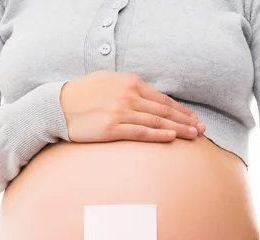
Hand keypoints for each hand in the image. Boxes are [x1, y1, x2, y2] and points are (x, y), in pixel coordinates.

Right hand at [59, 70, 205, 143]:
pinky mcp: (112, 128)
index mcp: (130, 83)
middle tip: (202, 129)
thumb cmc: (82, 95)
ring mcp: (121, 112)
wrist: (57, 107)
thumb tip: (143, 92)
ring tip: (194, 136)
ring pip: (157, 121)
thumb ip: (127, 86)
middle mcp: (129, 96)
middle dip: (186, 120)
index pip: (162, 98)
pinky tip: (172, 138)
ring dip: (179, 128)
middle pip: (164, 110)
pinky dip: (159, 134)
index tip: (193, 118)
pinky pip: (141, 132)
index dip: (181, 109)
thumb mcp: (107, 81)